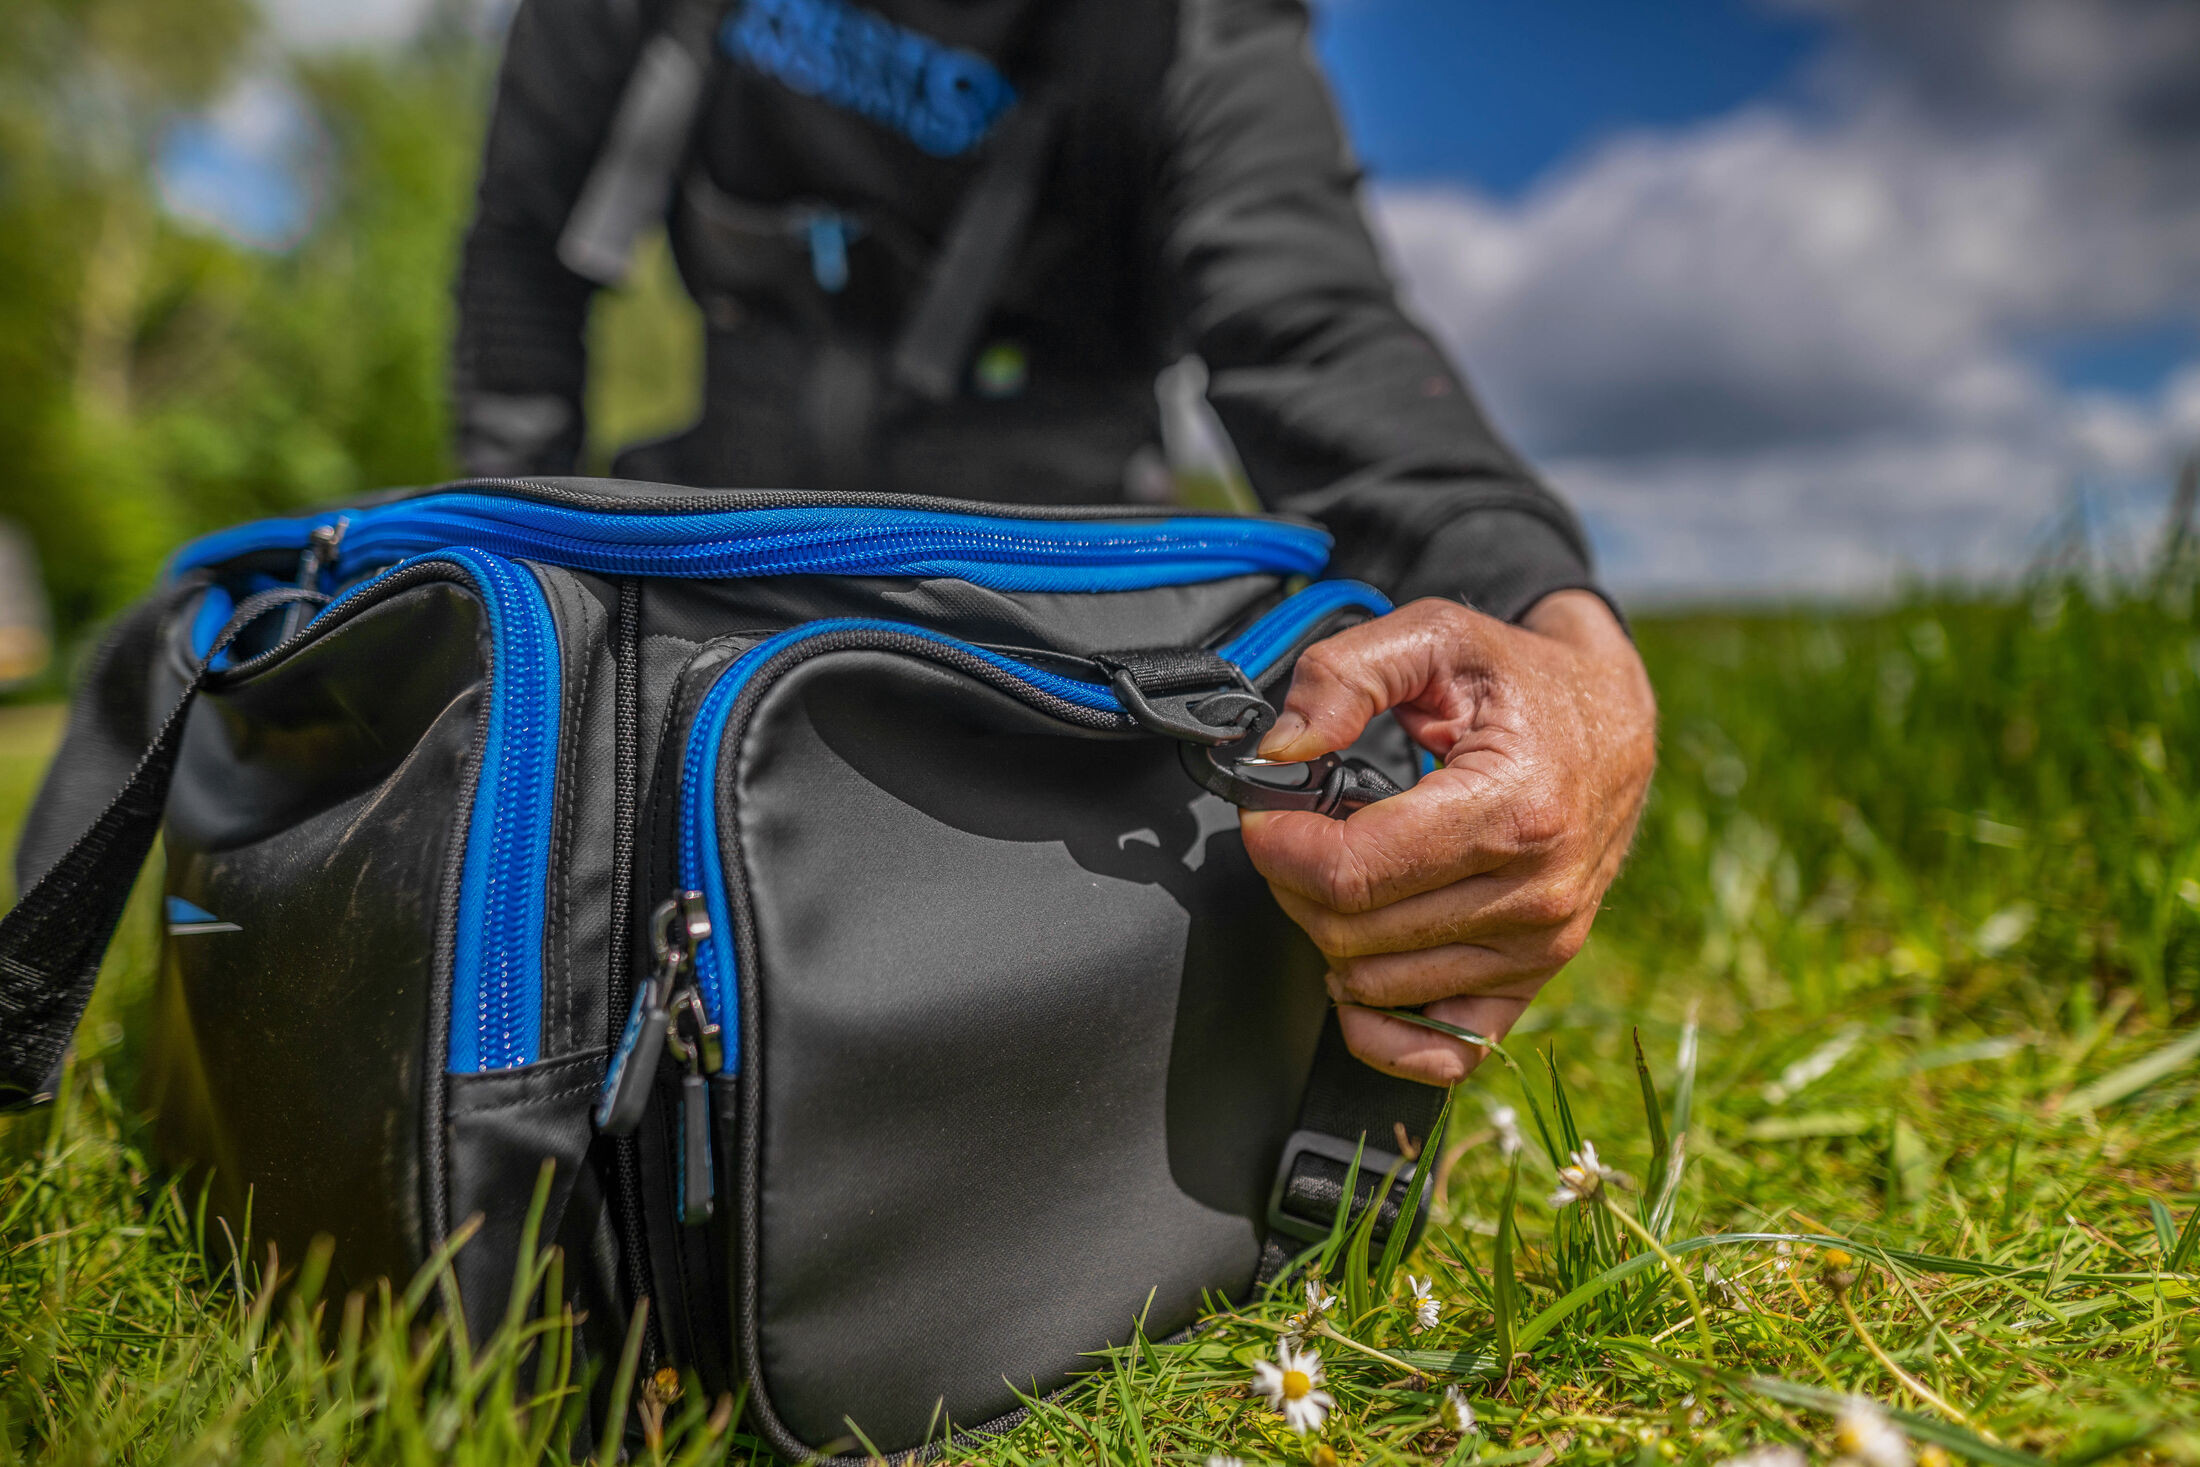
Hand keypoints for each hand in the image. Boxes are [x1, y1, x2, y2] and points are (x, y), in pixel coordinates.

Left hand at [1238, 591, 1656, 1084]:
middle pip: (1352, 934)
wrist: (1614, 717)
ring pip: (1375, 987)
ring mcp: (1540, 947)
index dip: (1279, 846)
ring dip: (1327, 934)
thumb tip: (1282, 747)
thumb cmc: (1522, 678)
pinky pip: (1442, 1049)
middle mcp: (1536, 893)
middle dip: (1294, 881)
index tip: (1263, 809)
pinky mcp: (1534, 978)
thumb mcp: (1436, 634)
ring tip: (1338, 871)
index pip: (1352, 873)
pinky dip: (1380, 1030)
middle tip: (1296, 830)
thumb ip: (1345, 674)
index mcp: (1513, 808)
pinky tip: (1354, 974)